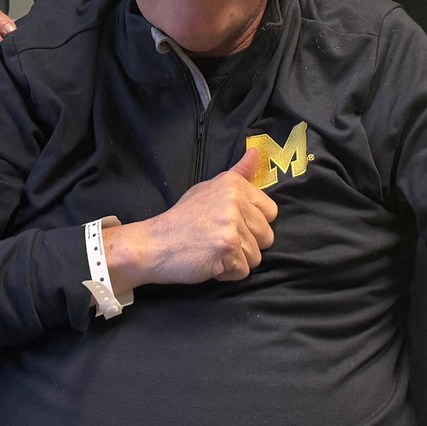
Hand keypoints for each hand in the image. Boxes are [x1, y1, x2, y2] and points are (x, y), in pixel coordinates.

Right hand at [101, 147, 276, 294]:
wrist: (155, 243)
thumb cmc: (183, 218)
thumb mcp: (209, 188)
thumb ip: (238, 174)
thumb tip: (256, 152)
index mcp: (234, 184)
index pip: (270, 211)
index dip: (253, 223)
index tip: (230, 223)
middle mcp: (235, 200)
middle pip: (267, 236)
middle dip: (246, 244)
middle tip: (218, 238)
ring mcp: (232, 224)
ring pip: (256, 256)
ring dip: (236, 260)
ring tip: (212, 249)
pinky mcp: (227, 248)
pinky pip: (243, 271)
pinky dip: (227, 273)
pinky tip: (209, 260)